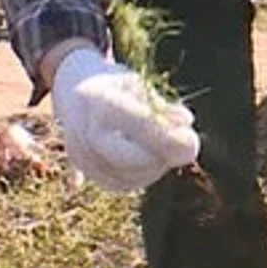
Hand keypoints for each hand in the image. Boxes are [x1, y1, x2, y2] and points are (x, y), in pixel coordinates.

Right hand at [50, 48, 201, 192]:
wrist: (73, 88)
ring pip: (123, 176)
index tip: (193, 140)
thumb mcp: (138, 84)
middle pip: (122, 157)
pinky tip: (155, 159)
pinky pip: (116, 183)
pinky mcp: (82, 168)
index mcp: (97, 100)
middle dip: (159, 158)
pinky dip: (142, 176)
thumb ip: (161, 106)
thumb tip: (186, 122)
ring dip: (155, 167)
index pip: (133, 123)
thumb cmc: (116, 84)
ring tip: (169, 148)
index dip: (165, 135)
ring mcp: (79, 152)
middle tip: (189, 148)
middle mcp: (83, 129)